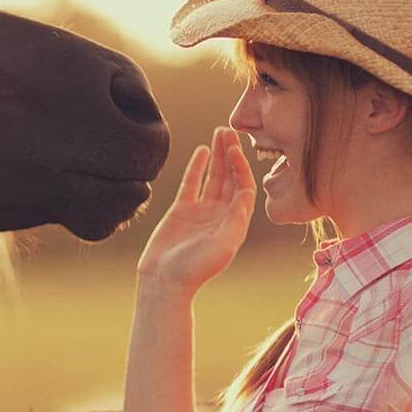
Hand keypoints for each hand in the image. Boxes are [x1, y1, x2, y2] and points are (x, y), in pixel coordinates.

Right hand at [136, 126, 255, 294]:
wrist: (164, 281)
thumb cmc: (194, 269)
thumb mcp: (221, 246)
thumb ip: (236, 220)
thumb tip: (248, 192)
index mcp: (235, 223)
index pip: (244, 187)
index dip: (241, 167)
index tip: (236, 149)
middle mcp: (222, 215)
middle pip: (231, 178)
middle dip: (232, 154)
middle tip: (231, 131)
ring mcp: (202, 211)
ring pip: (214, 177)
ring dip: (219, 156)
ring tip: (220, 133)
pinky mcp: (182, 210)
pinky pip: (193, 183)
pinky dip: (197, 166)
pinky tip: (203, 150)